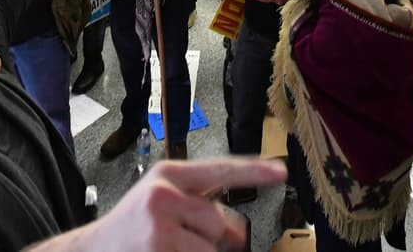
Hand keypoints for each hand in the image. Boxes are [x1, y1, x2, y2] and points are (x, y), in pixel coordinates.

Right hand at [33, 158, 285, 251]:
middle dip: (217, 240)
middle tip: (188, 242)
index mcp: (168, 174)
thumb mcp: (159, 199)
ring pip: (210, 249)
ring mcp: (160, 226)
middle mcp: (163, 194)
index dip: (254, 171)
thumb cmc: (131, 228)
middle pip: (220, 222)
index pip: (220, 169)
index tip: (281, 171)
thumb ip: (196, 203)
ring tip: (169, 248)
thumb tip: (236, 231)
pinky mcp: (159, 250)